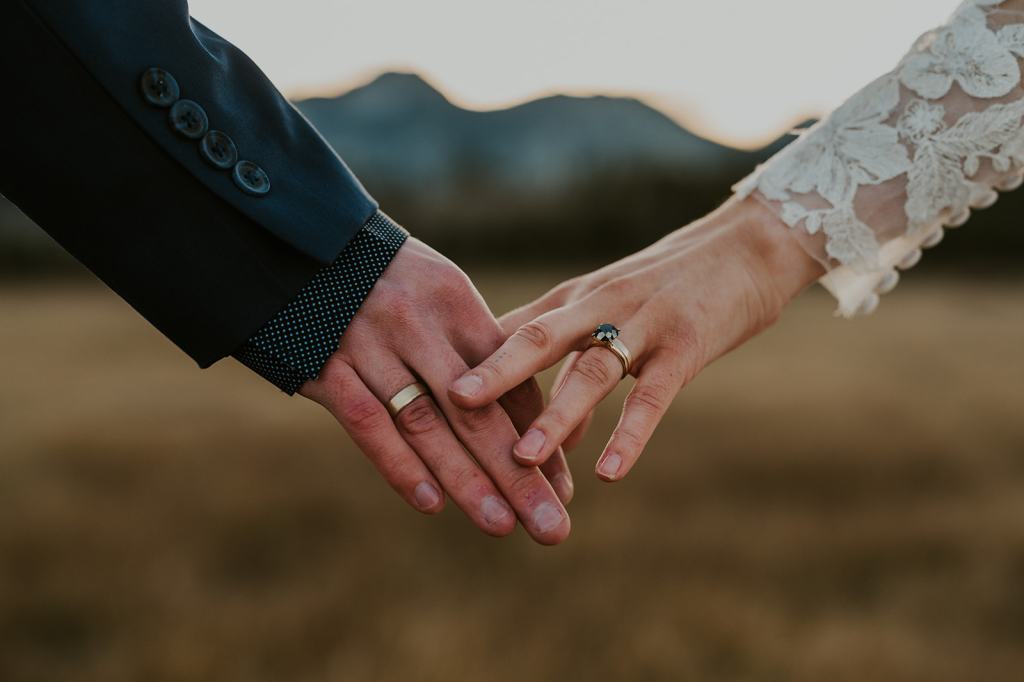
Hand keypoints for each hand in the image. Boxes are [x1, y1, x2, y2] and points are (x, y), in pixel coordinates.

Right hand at [299, 238, 572, 544]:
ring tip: (503, 525)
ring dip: (466, 480)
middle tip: (552, 526)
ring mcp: (368, 345)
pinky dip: (399, 464)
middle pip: (476, 411)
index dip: (539, 438)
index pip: (508, 380)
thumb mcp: (441, 298)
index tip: (565, 489)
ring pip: (425, 424)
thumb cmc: (390, 281)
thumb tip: (532, 427)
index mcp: (455, 302)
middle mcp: (417, 323)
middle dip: (518, 475)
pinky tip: (431, 502)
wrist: (303, 247)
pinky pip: (366, 421)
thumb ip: (480, 355)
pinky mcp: (324, 365)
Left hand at [448, 197, 823, 481]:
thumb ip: (559, 352)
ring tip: (523, 457)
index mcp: (571, 298)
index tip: (428, 388)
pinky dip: (630, 433)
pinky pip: (654, 395)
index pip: (511, 331)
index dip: (469, 361)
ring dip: (556, 414)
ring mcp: (643, 324)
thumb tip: (521, 410)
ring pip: (591, 370)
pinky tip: (609, 472)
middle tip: (450, 406)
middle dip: (493, 374)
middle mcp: (598, 306)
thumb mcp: (602, 303)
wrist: (748, 246)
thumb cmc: (667, 282)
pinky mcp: (687, 346)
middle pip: (537, 340)